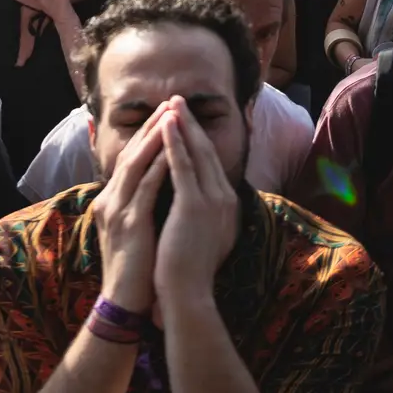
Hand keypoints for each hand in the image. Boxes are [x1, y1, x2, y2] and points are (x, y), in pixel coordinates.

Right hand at [89, 100, 173, 312]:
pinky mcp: (130, 223)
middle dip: (153, 126)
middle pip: (131, 153)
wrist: (122, 302)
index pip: (130, 159)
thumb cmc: (134, 269)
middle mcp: (109, 200)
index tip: (166, 114)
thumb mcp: (131, 230)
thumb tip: (155, 186)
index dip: (148, 134)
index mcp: (109, 201)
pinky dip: (158, 167)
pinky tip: (172, 151)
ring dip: (156, 137)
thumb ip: (137, 206)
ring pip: (136, 164)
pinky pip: (145, 188)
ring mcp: (117, 210)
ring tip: (173, 115)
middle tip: (172, 102)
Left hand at [152, 100, 240, 300]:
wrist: (187, 294)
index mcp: (227, 205)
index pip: (211, 162)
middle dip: (191, 123)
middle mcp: (225, 198)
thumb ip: (202, 211)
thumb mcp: (202, 233)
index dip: (197, 137)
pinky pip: (182, 166)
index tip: (185, 117)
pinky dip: (174, 142)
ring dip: (183, 124)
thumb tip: (193, 193)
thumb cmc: (188, 269)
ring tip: (171, 102)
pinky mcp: (195, 205)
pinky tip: (164, 124)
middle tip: (178, 98)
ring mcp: (213, 200)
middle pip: (207, 151)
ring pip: (197, 152)